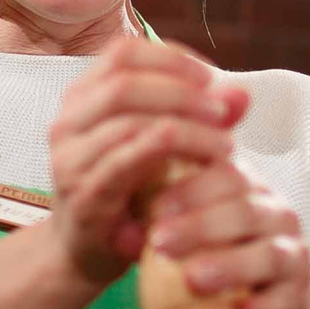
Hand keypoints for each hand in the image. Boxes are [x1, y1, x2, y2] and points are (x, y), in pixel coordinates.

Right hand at [44, 36, 246, 285]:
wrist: (86, 254)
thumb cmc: (126, 194)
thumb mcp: (161, 147)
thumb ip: (199, 117)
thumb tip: (242, 91)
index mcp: (81, 99)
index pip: (122, 54)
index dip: (171, 58)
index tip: (211, 77)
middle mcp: (67, 123)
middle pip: (124, 82)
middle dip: (182, 91)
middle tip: (222, 111)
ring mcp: (70, 160)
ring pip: (129, 121)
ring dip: (187, 127)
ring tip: (225, 142)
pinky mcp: (85, 196)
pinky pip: (128, 162)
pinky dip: (175, 156)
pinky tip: (207, 164)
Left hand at [143, 160, 309, 308]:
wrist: (271, 302)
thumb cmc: (220, 257)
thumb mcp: (191, 236)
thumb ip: (159, 228)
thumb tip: (119, 237)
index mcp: (245, 189)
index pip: (223, 172)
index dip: (189, 188)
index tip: (153, 207)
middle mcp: (273, 213)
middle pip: (243, 210)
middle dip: (199, 225)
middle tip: (160, 243)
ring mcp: (291, 252)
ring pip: (268, 252)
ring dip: (230, 265)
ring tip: (193, 279)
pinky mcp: (299, 293)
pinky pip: (287, 298)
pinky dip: (264, 308)